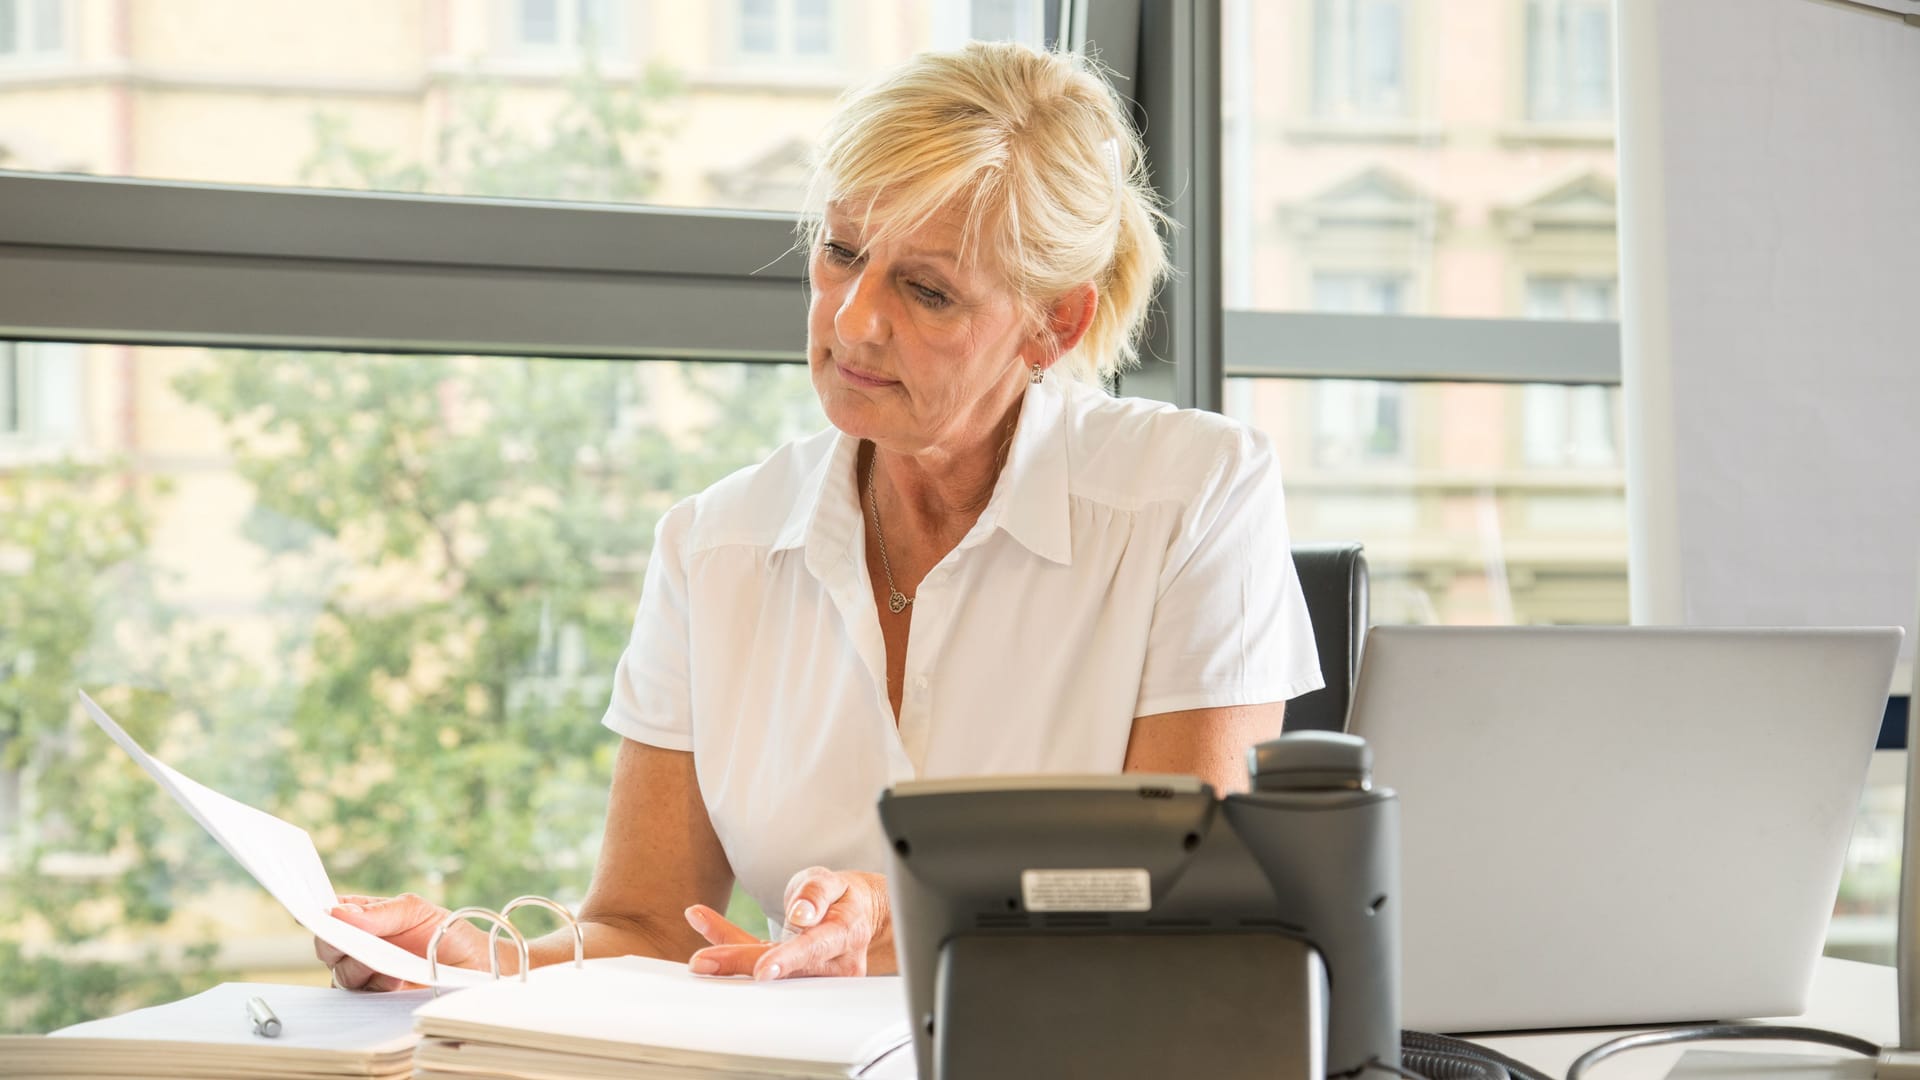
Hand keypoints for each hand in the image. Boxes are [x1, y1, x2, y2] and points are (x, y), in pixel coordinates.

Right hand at [316, 892, 498, 990]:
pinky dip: (372, 988)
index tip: (325, 919)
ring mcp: (364, 974)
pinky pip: (356, 999)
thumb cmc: (445, 932)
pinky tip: (394, 982)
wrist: (474, 967)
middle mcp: (358, 945)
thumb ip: (379, 912)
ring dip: (361, 968)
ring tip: (390, 966)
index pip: (330, 914)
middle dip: (340, 945)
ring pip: (340, 974)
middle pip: (327, 947)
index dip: (320, 916)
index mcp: (364, 917)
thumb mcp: (416, 911)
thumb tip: (337, 913)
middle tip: (362, 945)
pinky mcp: (374, 999)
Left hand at [684, 867, 894, 979]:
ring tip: (700, 957)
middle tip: (703, 962)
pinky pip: (759, 963)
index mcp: (845, 935)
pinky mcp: (793, 977)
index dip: (787, 959)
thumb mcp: (831, 882)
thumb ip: (816, 893)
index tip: (761, 970)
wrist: (858, 915)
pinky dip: (731, 950)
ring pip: (768, 969)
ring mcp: (813, 977)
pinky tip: (704, 929)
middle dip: (742, 963)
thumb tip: (803, 915)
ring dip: (731, 960)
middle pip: (785, 968)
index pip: (815, 948)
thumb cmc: (842, 896)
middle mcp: (833, 964)